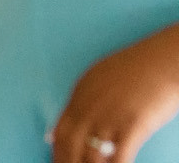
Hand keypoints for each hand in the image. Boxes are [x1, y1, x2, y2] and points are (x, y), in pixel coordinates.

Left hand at [51, 24, 178, 162]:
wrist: (162, 61)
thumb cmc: (135, 70)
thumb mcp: (96, 81)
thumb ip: (77, 105)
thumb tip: (52, 133)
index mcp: (80, 94)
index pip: (60, 132)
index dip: (58, 153)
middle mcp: (90, 106)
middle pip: (70, 145)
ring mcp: (110, 116)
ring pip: (91, 156)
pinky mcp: (133, 124)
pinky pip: (119, 157)